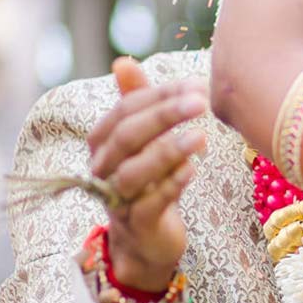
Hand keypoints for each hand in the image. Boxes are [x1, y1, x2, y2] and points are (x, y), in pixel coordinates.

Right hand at [88, 58, 206, 292]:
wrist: (145, 241)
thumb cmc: (147, 182)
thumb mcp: (143, 140)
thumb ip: (136, 101)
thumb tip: (123, 60)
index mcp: (102, 143)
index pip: (126, 110)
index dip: (159, 95)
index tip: (197, 85)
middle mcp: (103, 169)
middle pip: (126, 137)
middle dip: (163, 116)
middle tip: (201, 102)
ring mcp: (118, 198)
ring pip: (133, 172)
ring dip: (167, 152)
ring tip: (200, 137)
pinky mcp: (137, 225)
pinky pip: (149, 204)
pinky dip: (171, 185)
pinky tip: (193, 170)